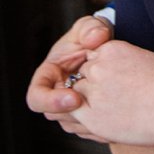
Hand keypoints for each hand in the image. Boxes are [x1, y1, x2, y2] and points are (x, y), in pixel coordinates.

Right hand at [26, 15, 113, 140]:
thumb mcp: (90, 27)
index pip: (36, 97)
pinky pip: (89, 126)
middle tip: (96, 110)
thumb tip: (95, 38)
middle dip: (73, 115)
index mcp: (48, 75)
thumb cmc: (93, 34)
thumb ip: (90, 28)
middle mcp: (55, 93)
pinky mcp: (86, 113)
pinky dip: (100, 124)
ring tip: (111, 110)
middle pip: (54, 115)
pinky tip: (116, 117)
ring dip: (88, 121)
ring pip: (72, 123)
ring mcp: (70, 105)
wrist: (108, 46)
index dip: (51, 101)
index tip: (74, 99)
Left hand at [69, 39, 153, 144]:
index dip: (101, 76)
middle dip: (92, 91)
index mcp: (111, 48)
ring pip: (75, 99)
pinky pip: (74, 119)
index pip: (92, 60)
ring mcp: (93, 91)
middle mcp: (98, 66)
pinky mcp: (91, 117)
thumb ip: (123, 65)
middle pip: (81, 78)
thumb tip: (117, 77)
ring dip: (87, 107)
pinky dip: (85, 123)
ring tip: (111, 114)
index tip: (117, 87)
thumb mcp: (145, 61)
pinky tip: (107, 123)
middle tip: (112, 103)